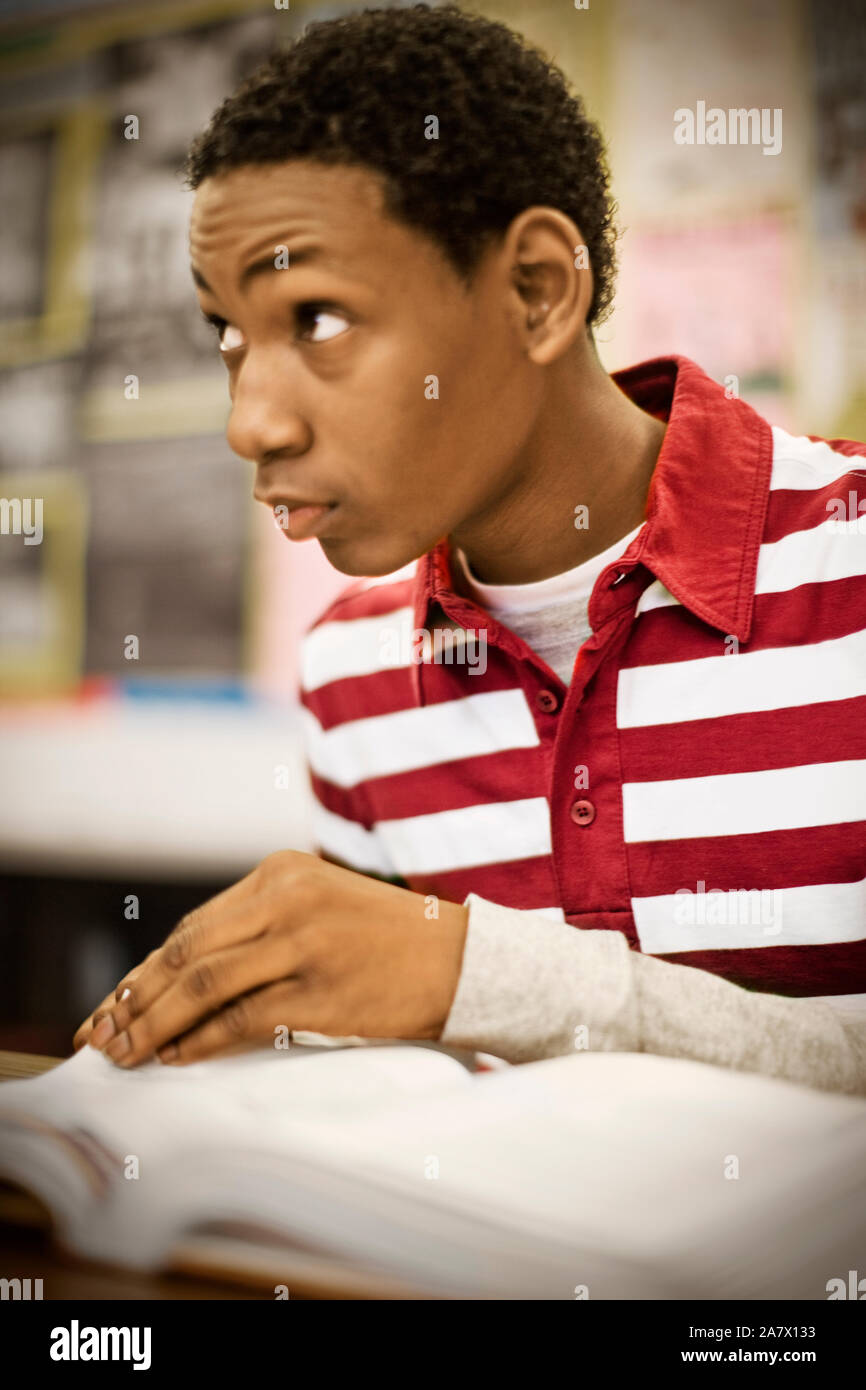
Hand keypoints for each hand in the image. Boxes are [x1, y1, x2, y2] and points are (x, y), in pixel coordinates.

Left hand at [72, 851, 468, 1067]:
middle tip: (100, 1032)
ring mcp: (301, 944)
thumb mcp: (320, 904)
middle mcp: (285, 898)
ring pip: (201, 987)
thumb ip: (260, 926)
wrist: (461, 961)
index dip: (147, 969)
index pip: (194, 926)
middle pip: (186, 953)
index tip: (114, 1000)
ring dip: (154, 1025)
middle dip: (135, 998)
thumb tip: (185, 979)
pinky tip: (176, 1057)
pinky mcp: (318, 991)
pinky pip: (238, 1020)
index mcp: (280, 871)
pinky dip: (199, 1042)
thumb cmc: (389, 939)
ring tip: (124, 1053)